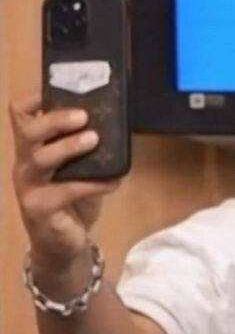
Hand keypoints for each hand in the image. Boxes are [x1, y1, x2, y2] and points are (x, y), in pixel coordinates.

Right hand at [10, 91, 119, 270]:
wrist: (64, 245)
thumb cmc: (72, 202)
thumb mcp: (80, 170)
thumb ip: (88, 149)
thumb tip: (115, 124)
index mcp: (33, 148)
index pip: (20, 114)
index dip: (36, 98)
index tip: (61, 87)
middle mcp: (25, 164)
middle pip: (27, 131)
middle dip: (54, 120)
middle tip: (83, 116)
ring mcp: (28, 186)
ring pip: (39, 158)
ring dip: (69, 146)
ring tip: (94, 140)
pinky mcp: (39, 208)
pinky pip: (64, 191)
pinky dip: (92, 184)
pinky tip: (112, 182)